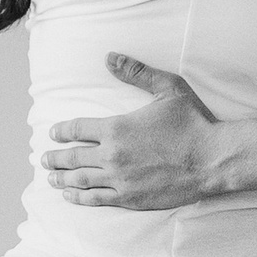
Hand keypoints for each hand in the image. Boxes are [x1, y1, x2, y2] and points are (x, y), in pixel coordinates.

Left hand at [44, 57, 220, 208]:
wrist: (213, 159)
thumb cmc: (193, 122)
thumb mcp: (168, 89)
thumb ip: (137, 73)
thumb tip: (110, 57)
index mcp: (117, 127)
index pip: (78, 128)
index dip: (62, 130)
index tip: (53, 133)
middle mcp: (112, 155)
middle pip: (72, 156)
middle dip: (55, 157)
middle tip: (44, 159)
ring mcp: (120, 179)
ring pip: (80, 179)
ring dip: (62, 178)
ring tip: (50, 178)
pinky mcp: (130, 198)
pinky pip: (96, 198)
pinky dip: (79, 197)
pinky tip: (70, 195)